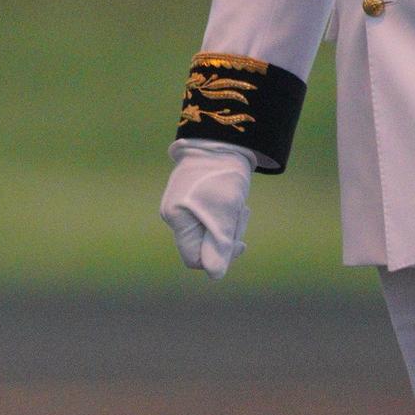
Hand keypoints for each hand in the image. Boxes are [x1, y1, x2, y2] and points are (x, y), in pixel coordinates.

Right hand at [158, 141, 253, 277]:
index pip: (194, 258)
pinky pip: (208, 218)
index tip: (239, 243)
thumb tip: (215, 275)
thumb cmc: (223, 175)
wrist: (223, 139)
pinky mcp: (189, 198)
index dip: (218, 256)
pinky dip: (223, 214)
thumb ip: (219, 244)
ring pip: (207, 231)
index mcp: (176, 219)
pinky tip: (232, 200)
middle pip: (202, 245)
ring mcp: (179, 206)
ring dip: (227, 224)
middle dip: (226, 236)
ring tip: (239, 204)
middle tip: (241, 214)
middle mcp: (172, 215)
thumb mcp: (226, 212)